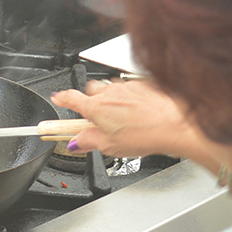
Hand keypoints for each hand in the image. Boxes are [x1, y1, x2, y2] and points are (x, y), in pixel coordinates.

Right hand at [51, 79, 209, 158]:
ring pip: (112, 89)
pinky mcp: (144, 84)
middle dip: (92, 101)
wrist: (174, 125)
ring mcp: (127, 86)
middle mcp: (110, 92)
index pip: (70, 98)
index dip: (61, 98)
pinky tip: (140, 114)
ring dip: (112, 100)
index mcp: (96, 107)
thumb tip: (75, 141)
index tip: (56, 98)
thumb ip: (88, 142)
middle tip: (98, 119)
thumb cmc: (145, 135)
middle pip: (92, 90)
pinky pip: (131, 89)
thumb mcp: (110, 147)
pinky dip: (131, 99)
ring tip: (123, 120)